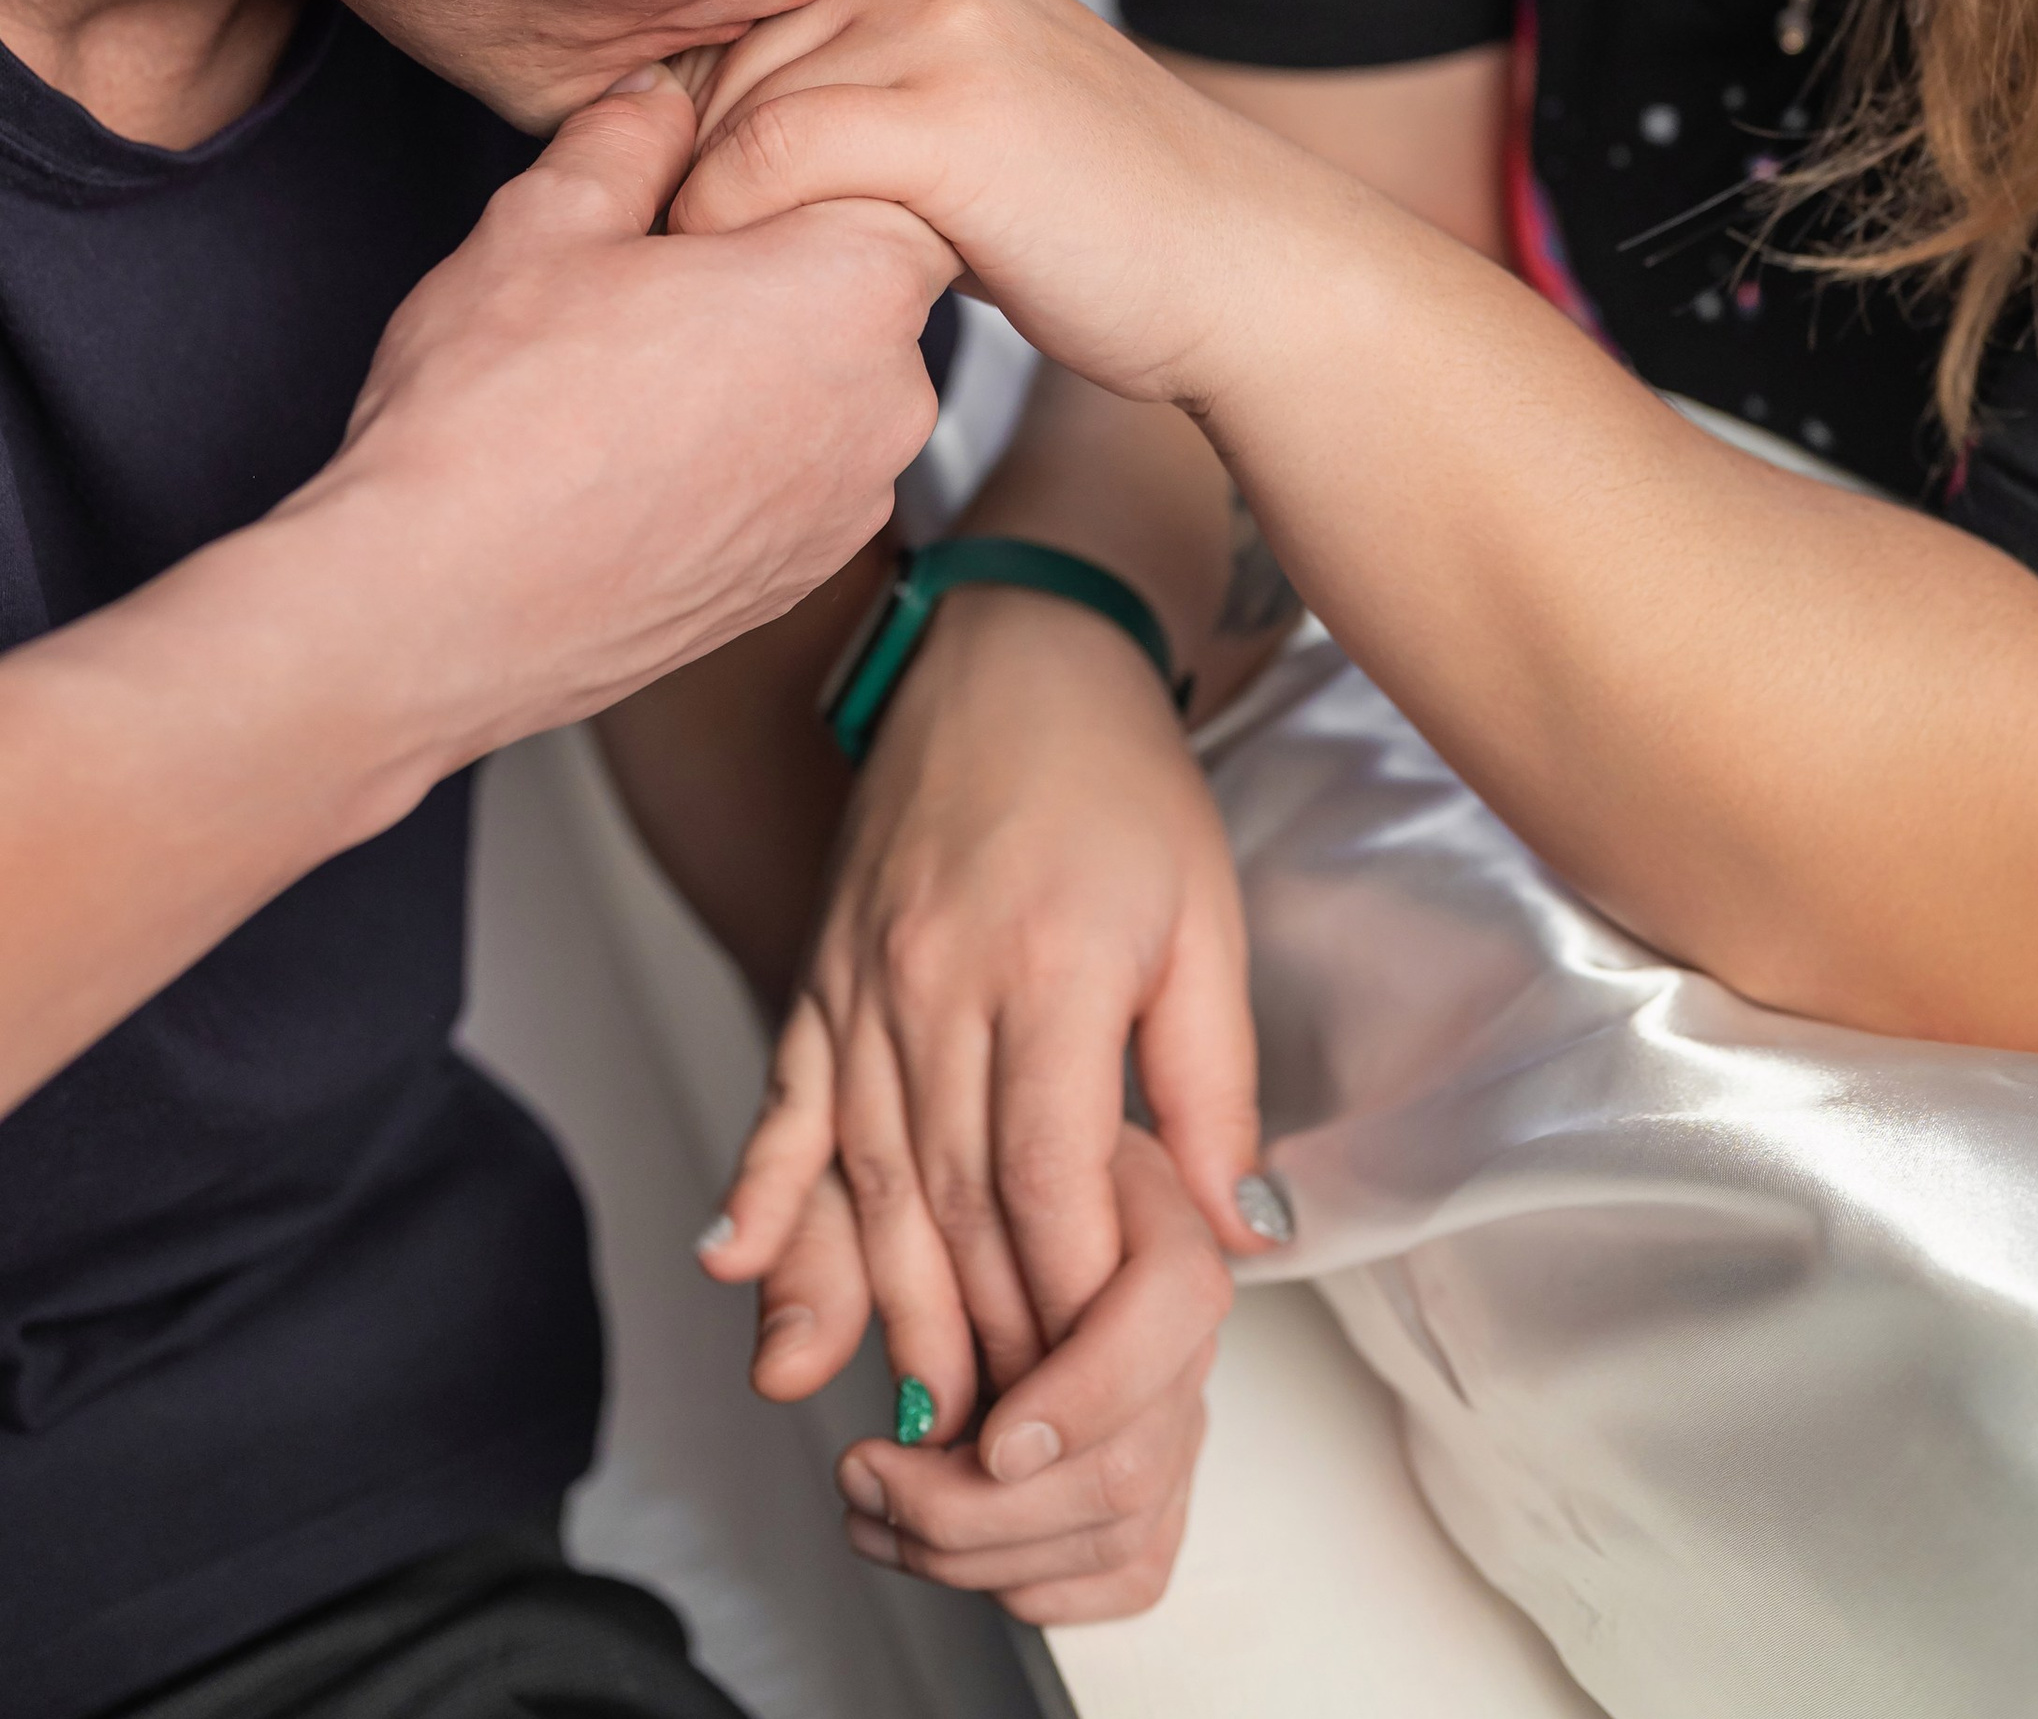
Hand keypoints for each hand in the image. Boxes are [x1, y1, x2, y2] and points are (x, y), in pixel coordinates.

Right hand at [277, 65, 958, 780]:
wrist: (434, 610)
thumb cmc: (493, 411)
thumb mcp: (547, 219)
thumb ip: (628, 138)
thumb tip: (657, 99)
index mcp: (854, 286)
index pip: (888, 178)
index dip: (795, 167)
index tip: (704, 186)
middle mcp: (889, 401)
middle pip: (866, 285)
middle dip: (779, 265)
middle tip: (652, 274)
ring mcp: (851, 504)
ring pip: (833, 387)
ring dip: (760, 364)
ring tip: (629, 373)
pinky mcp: (802, 579)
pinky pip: (800, 476)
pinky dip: (743, 452)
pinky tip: (636, 453)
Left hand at [672, 0, 1386, 418]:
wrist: (1244, 268)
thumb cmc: (1108, 222)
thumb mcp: (975, 117)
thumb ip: (867, 93)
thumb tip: (701, 140)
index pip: (738, 6)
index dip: (683, 106)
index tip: (668, 194)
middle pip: (719, 52)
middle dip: (675, 159)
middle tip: (666, 257)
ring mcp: (947, 36)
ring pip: (730, 101)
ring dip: (693, 199)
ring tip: (698, 280)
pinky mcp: (953, 120)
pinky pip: (769, 156)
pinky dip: (725, 221)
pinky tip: (740, 278)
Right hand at [700, 586, 1263, 1604]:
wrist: (1014, 644)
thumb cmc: (1121, 776)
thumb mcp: (1206, 921)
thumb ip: (1215, 1082)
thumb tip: (1241, 1231)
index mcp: (1051, 966)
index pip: (1045, 1176)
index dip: (1065, 1298)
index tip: (1089, 1384)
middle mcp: (938, 978)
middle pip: (946, 1199)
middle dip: (978, 1337)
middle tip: (999, 1451)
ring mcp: (863, 975)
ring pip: (864, 1173)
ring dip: (882, 1306)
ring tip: (906, 1417)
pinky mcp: (821, 967)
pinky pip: (784, 1099)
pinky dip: (761, 1195)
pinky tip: (737, 1274)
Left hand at [756, 1122, 1228, 1621]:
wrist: (987, 1210)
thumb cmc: (937, 1176)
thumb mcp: (865, 1169)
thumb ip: (819, 1249)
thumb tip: (780, 1371)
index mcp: (1149, 1202)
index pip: (1176, 1298)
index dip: (1088, 1389)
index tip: (985, 1441)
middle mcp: (1179, 1317)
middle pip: (1134, 1458)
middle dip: (981, 1508)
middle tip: (867, 1477)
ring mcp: (1178, 1408)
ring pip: (1120, 1529)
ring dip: (976, 1552)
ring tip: (872, 1508)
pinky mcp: (1159, 1481)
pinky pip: (1128, 1570)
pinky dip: (1024, 1582)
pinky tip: (932, 1542)